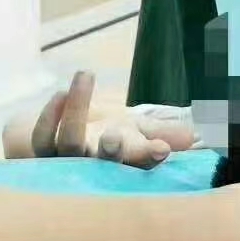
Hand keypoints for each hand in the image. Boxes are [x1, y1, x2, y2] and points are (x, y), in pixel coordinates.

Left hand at [3, 72, 197, 168]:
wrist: (64, 143)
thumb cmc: (111, 138)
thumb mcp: (140, 131)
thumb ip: (166, 131)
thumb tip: (198, 133)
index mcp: (125, 163)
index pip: (140, 162)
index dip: (149, 157)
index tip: (163, 149)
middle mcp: (94, 166)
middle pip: (103, 164)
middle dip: (112, 151)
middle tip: (115, 136)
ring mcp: (65, 160)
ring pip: (67, 144)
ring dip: (75, 111)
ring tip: (86, 74)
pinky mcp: (41, 150)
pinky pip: (41, 136)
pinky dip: (50, 114)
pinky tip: (61, 91)